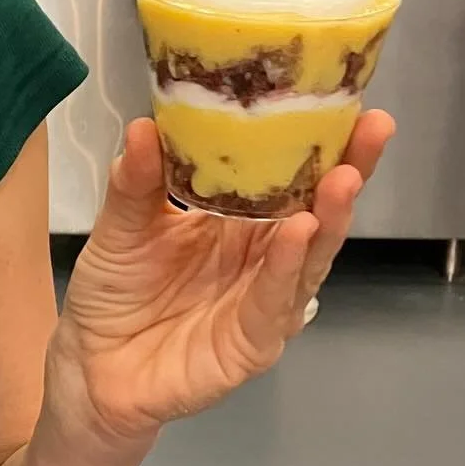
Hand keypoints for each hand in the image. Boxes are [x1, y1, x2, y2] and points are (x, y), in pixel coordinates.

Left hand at [50, 113, 393, 451]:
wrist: (91, 366)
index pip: (290, 176)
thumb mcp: (122, 226)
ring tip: (344, 179)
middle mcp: (263, 258)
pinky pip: (274, 302)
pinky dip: (287, 268)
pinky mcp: (252, 343)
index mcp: (239, 221)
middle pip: (317, 211)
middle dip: (349, 169)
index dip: (320, 143)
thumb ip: (137, 181)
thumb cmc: (114, 292)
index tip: (346, 99)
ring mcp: (263, 301)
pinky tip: (300, 236)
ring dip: (330, 218)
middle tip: (374, 127)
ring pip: (310, 257)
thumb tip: (147, 124)